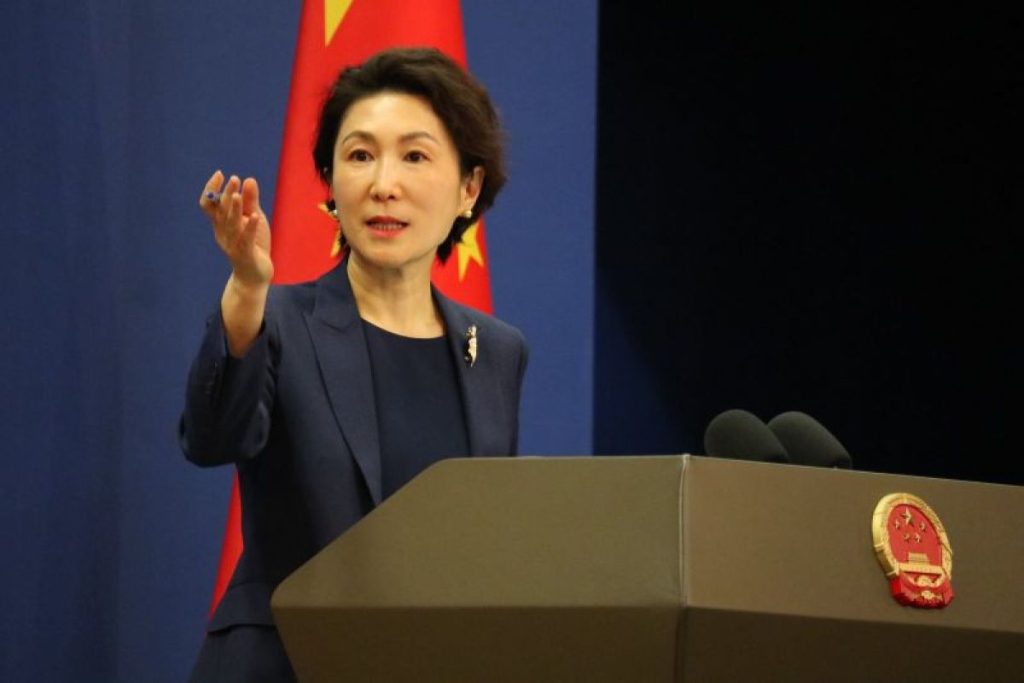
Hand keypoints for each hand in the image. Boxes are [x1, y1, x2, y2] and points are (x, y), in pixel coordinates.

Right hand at [200, 170, 272, 287]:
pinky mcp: (245, 255)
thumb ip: (251, 201)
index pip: (210, 204)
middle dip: (226, 195)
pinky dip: (250, 228)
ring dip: (234, 209)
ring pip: (231, 225)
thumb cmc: (253, 244)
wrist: (254, 275)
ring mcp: (232, 245)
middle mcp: (223, 233)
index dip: (211, 189)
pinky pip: (246, 240)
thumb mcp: (253, 219)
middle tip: (234, 179)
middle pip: (221, 211)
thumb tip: (249, 179)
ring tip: (238, 194)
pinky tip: (256, 217)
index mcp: (221, 223)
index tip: (220, 174)